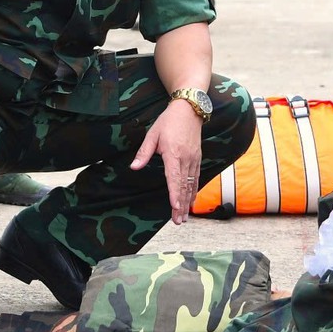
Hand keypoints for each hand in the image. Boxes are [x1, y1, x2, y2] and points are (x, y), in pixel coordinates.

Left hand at [131, 98, 205, 223]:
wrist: (189, 110)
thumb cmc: (169, 121)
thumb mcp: (153, 135)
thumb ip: (144, 153)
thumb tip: (134, 167)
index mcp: (173, 153)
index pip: (174, 178)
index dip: (175, 194)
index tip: (175, 207)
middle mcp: (186, 159)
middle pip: (184, 186)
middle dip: (181, 205)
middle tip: (178, 221)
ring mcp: (194, 159)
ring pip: (191, 185)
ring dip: (187, 201)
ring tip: (184, 216)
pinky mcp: (198, 158)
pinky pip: (196, 178)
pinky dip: (194, 191)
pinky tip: (191, 201)